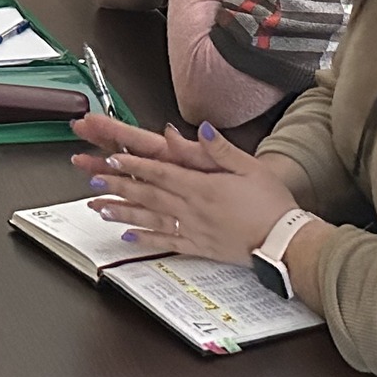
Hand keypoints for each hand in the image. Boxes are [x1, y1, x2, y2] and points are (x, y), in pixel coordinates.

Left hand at [78, 121, 301, 264]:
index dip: (133, 164)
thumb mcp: (250, 167)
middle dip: (117, 185)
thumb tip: (201, 129)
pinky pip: (166, 242)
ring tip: (98, 208)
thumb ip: (220, 149)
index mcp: (202, 187)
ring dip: (122, 212)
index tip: (110, 157)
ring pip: (150, 219)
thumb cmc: (271, 204)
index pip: (160, 171)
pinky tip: (128, 236)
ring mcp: (194, 230)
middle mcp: (192, 209)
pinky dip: (145, 239)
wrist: (285, 243)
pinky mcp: (199, 247)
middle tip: (92, 179)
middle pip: (147, 194)